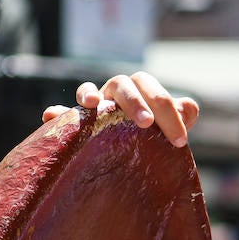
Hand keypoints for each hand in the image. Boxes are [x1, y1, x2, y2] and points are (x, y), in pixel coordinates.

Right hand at [42, 72, 198, 147]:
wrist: (136, 153)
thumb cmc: (156, 136)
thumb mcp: (171, 128)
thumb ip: (181, 116)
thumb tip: (188, 106)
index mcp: (143, 91)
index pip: (155, 92)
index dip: (168, 112)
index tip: (179, 140)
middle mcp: (119, 93)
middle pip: (125, 86)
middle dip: (135, 102)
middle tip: (146, 124)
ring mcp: (97, 103)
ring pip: (91, 89)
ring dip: (90, 93)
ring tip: (93, 103)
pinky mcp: (78, 118)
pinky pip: (65, 112)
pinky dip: (59, 111)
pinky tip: (50, 115)